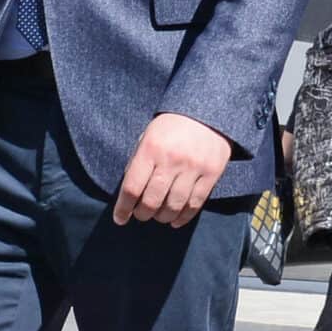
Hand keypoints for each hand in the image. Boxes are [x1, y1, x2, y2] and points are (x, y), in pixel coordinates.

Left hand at [115, 113, 232, 226]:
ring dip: (162, 217)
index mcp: (151, 148)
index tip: (120, 219)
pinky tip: (175, 221)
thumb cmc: (172, 125)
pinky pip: (195, 203)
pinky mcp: (211, 173)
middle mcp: (171, 159)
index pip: (132, 187)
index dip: (123, 208)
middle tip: (141, 214)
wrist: (208, 110)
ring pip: (173, 206)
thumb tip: (129, 193)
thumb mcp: (148, 135)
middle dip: (143, 214)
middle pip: (152, 201)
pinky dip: (183, 217)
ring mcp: (193, 167)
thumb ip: (139, 161)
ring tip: (158, 216)